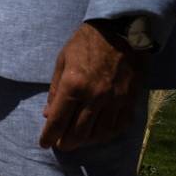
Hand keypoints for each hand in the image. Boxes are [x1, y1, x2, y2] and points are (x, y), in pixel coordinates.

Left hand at [39, 22, 147, 150]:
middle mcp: (94, 97)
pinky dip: (107, 135)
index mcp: (73, 85)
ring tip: (77, 141)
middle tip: (60, 145)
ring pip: (99, 134)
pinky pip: (119, 126)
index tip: (45, 143)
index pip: (57, 120)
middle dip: (66, 143)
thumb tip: (48, 114)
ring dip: (86, 142)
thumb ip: (55, 90)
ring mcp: (114, 100)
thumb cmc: (86, 44)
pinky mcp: (130, 101)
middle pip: (78, 133)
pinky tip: (98, 135)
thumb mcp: (62, 61)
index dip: (49, 135)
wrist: (121, 31)